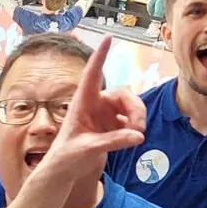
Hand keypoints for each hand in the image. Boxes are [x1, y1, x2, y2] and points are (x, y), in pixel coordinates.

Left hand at [47, 36, 145, 177]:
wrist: (66, 171)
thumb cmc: (67, 157)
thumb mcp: (88, 150)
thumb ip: (113, 142)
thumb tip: (139, 136)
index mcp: (82, 102)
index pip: (92, 74)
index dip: (100, 56)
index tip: (108, 37)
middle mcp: (95, 104)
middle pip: (123, 94)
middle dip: (136, 108)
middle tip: (140, 128)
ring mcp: (104, 113)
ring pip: (130, 105)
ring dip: (137, 118)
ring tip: (137, 136)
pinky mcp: (112, 124)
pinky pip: (131, 119)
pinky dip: (134, 128)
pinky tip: (132, 139)